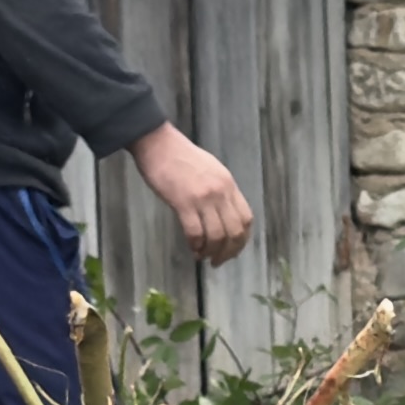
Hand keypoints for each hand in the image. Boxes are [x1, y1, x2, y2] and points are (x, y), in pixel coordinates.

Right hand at [135, 126, 260, 260]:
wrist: (158, 143)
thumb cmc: (180, 156)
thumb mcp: (211, 170)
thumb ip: (220, 191)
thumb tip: (223, 215)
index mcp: (228, 184)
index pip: (246, 219)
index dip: (242, 240)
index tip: (233, 250)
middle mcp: (220, 192)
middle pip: (235, 231)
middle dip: (228, 252)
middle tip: (218, 261)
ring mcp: (203, 197)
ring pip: (217, 236)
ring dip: (211, 252)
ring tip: (202, 256)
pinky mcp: (183, 202)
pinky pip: (195, 232)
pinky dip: (196, 245)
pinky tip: (192, 248)